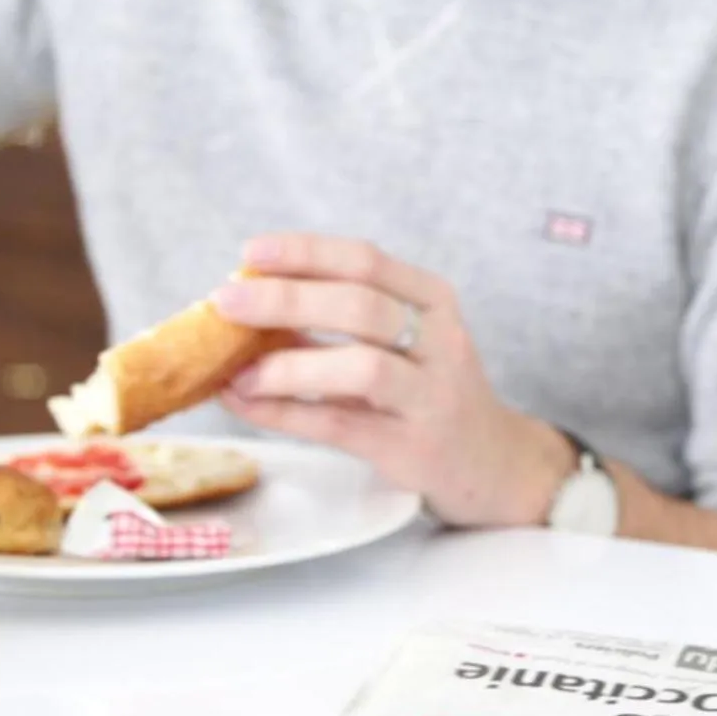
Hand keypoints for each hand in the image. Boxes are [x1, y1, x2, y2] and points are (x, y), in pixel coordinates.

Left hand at [212, 234, 575, 528]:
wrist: (490, 463)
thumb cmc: (427, 391)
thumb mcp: (401, 341)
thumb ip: (336, 321)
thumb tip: (245, 303)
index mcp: (433, 301)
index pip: (367, 262)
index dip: (306, 253)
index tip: (251, 253)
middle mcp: (439, 342)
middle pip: (360, 306)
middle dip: (285, 299)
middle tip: (225, 300)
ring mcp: (430, 397)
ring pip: (360, 367)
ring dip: (288, 366)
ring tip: (238, 371)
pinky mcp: (411, 448)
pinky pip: (339, 424)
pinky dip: (284, 413)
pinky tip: (247, 403)